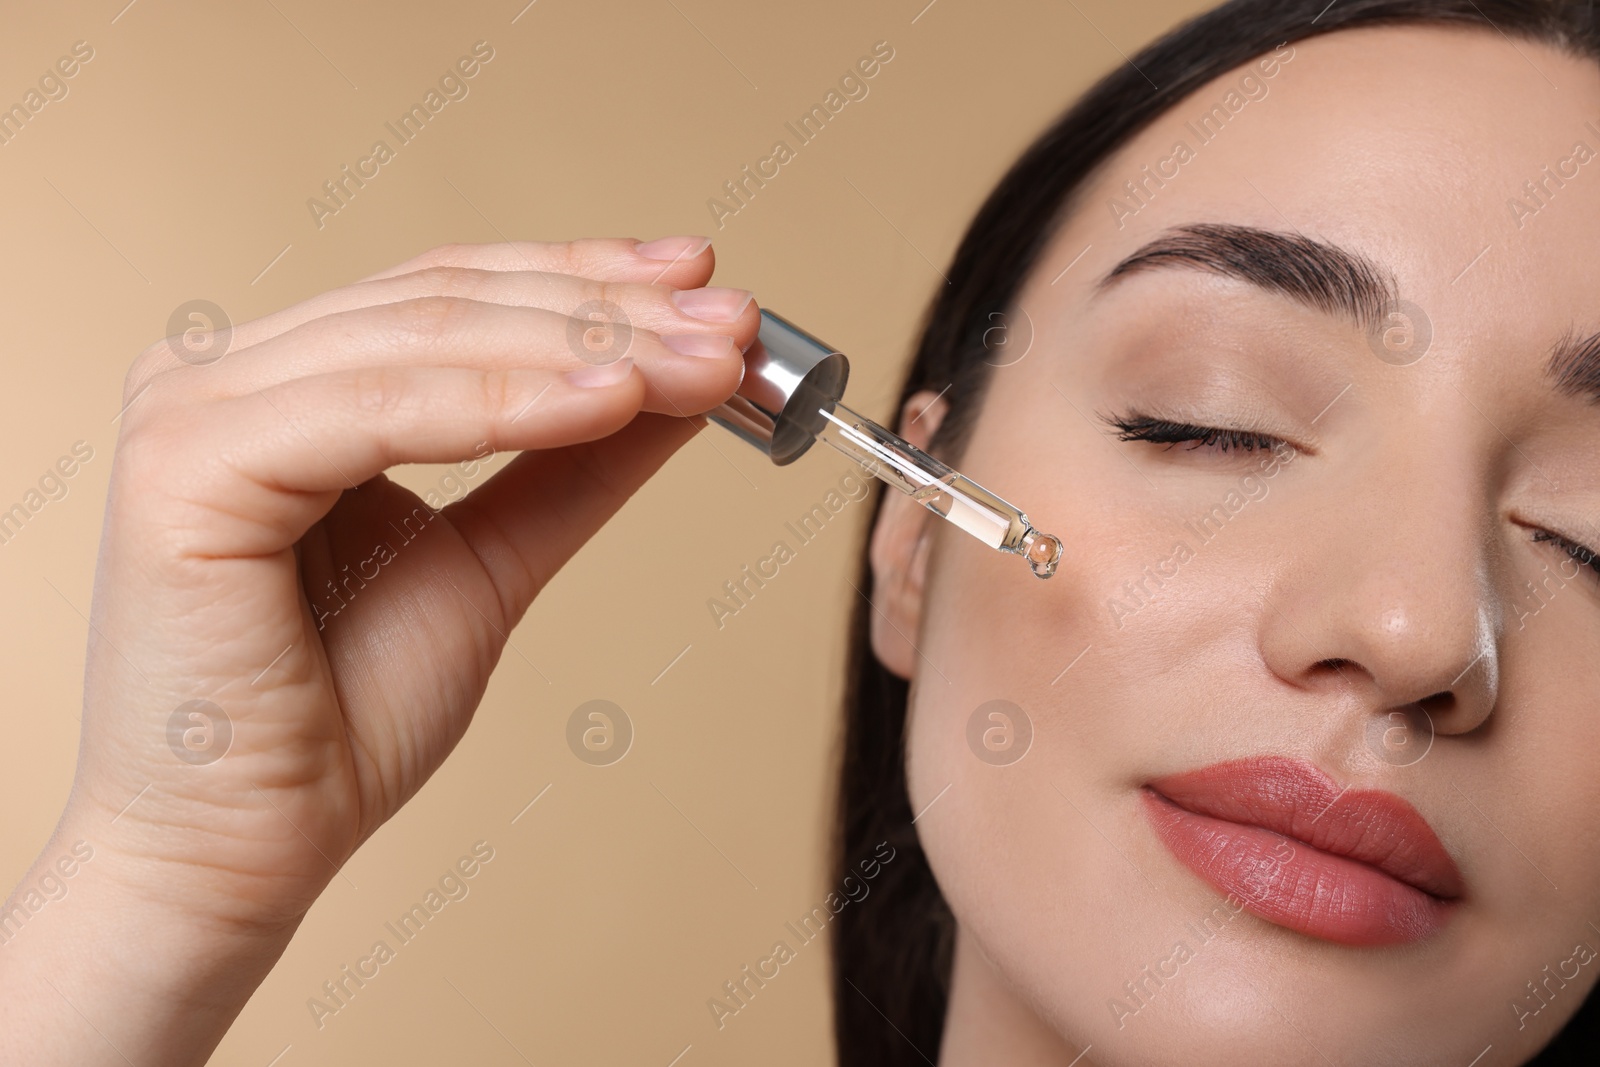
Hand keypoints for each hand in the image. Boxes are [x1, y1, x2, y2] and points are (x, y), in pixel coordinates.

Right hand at [1, 236, 753, 1064]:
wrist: (248, 848)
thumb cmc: (344, 716)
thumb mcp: (491, 561)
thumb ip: (571, 466)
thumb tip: (677, 387)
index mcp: (282, 382)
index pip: (455, 293)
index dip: (589, 277)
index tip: (709, 283)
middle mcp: (226, 372)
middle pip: (451, 302)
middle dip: (612, 309)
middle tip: (738, 325)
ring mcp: (193, 407)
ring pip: (429, 341)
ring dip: (588, 346)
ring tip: (707, 364)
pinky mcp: (189, 463)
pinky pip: (383, 410)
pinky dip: (509, 402)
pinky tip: (617, 401)